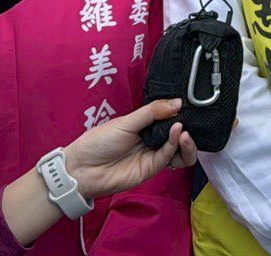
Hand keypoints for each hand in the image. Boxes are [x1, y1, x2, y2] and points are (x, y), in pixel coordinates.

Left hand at [63, 98, 196, 198]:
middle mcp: (151, 139)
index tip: (187, 104)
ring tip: (184, 131)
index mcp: (144, 125)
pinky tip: (176, 133)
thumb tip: (177, 102)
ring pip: (179, 150)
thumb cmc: (98, 142)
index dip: (178, 113)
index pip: (168, 118)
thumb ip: (152, 112)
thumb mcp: (126, 122)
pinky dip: (175, 145)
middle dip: (187, 127)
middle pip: (177, 135)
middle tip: (187, 119)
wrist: (83, 169)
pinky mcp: (151, 169)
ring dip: (186, 141)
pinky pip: (169, 157)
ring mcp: (152, 155)